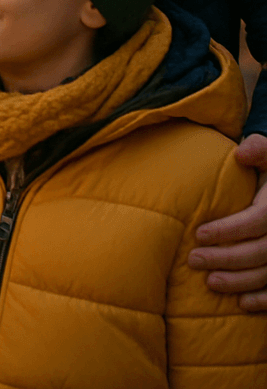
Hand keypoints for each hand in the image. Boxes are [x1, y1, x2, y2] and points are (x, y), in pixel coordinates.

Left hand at [189, 133, 266, 311]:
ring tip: (209, 282)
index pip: (257, 221)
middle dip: (227, 259)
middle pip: (260, 252)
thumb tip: (241, 154)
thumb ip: (259, 149)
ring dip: (240, 282)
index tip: (198, 233)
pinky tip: (242, 304)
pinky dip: (265, 300)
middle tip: (193, 260)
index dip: (228, 230)